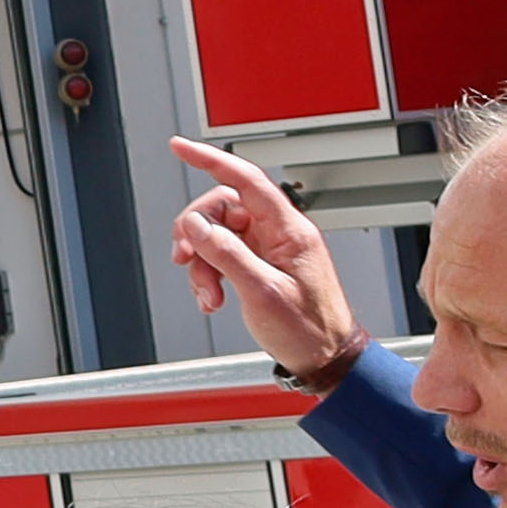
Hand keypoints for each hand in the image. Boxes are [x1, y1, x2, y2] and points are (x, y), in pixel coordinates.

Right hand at [162, 135, 365, 382]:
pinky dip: (211, 275)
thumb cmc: (309, 329)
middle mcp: (279, 233)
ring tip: (207, 294)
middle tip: (185, 259)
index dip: (210, 160)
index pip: (246, 179)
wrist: (326, 358)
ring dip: (203, 264)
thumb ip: (227, 254)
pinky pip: (224, 256)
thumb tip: (197, 226)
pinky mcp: (261, 265)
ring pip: (218, 235)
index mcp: (289, 230)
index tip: (180, 148)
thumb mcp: (262, 292)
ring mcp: (269, 249)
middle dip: (197, 234)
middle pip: (223, 210)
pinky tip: (213, 297)